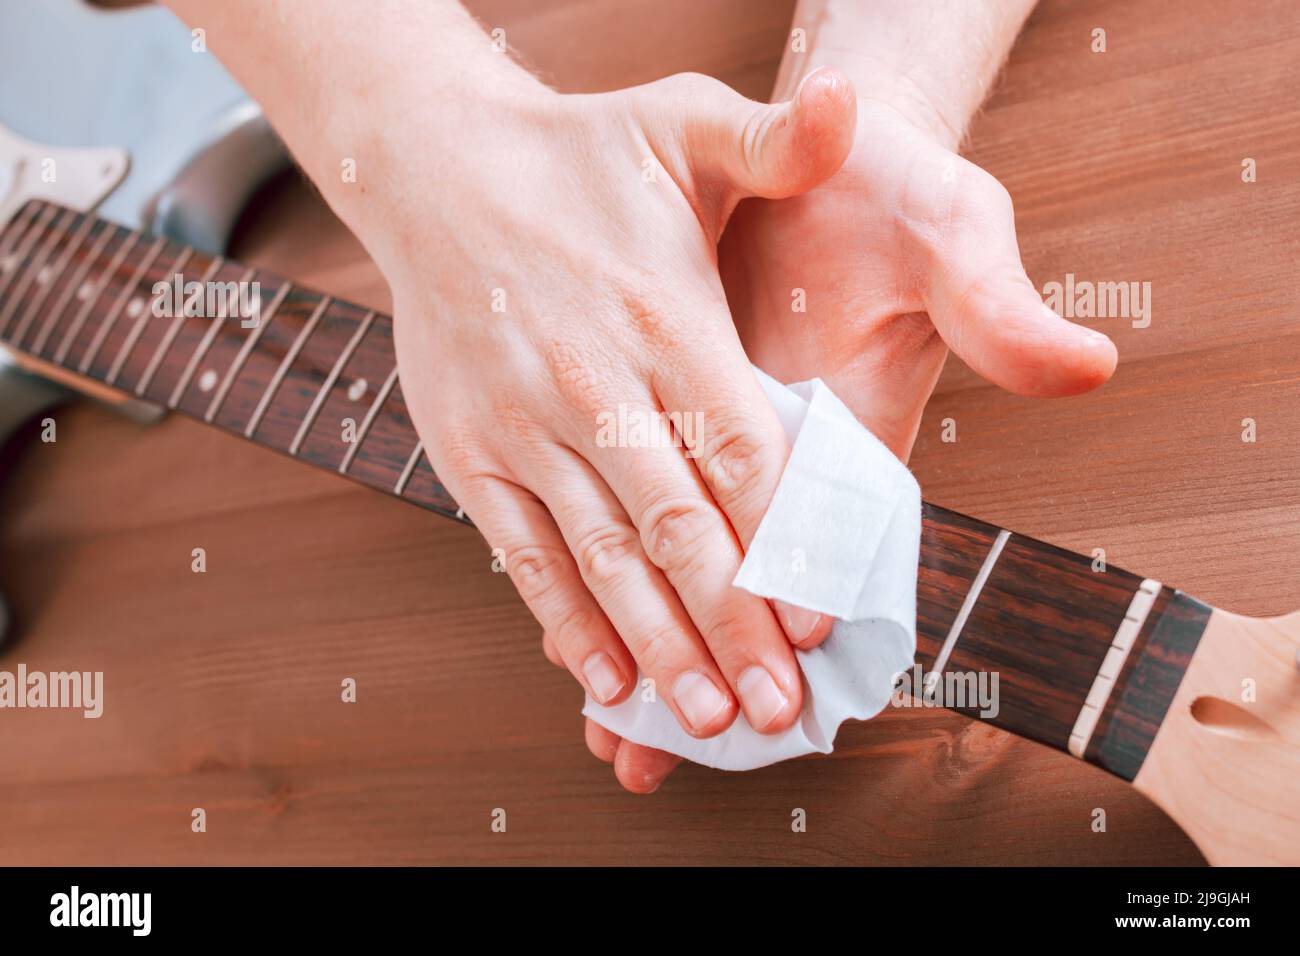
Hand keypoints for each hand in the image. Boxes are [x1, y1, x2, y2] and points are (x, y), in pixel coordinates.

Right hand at [364, 70, 854, 744]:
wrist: (436, 167)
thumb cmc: (577, 154)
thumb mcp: (680, 120)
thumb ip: (775, 134)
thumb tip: (857, 104)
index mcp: (664, 318)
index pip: (743, 449)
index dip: (787, 540)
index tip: (821, 618)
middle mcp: (593, 382)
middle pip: (681, 525)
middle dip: (734, 624)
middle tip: (780, 709)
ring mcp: (524, 425)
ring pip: (604, 556)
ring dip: (658, 646)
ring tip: (708, 720)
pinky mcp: (472, 451)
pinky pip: (522, 551)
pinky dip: (564, 619)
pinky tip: (603, 679)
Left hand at [584, 93, 1116, 792]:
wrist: (819, 160)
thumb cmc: (894, 197)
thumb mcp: (950, 234)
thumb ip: (996, 306)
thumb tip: (1085, 366)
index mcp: (854, 440)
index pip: (834, 549)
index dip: (800, 612)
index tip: (773, 682)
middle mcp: (781, 465)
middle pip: (749, 588)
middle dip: (710, 667)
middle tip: (655, 754)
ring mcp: (718, 450)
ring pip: (684, 565)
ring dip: (651, 643)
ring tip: (608, 734)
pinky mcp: (666, 419)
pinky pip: (637, 508)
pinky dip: (606, 566)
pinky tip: (568, 627)